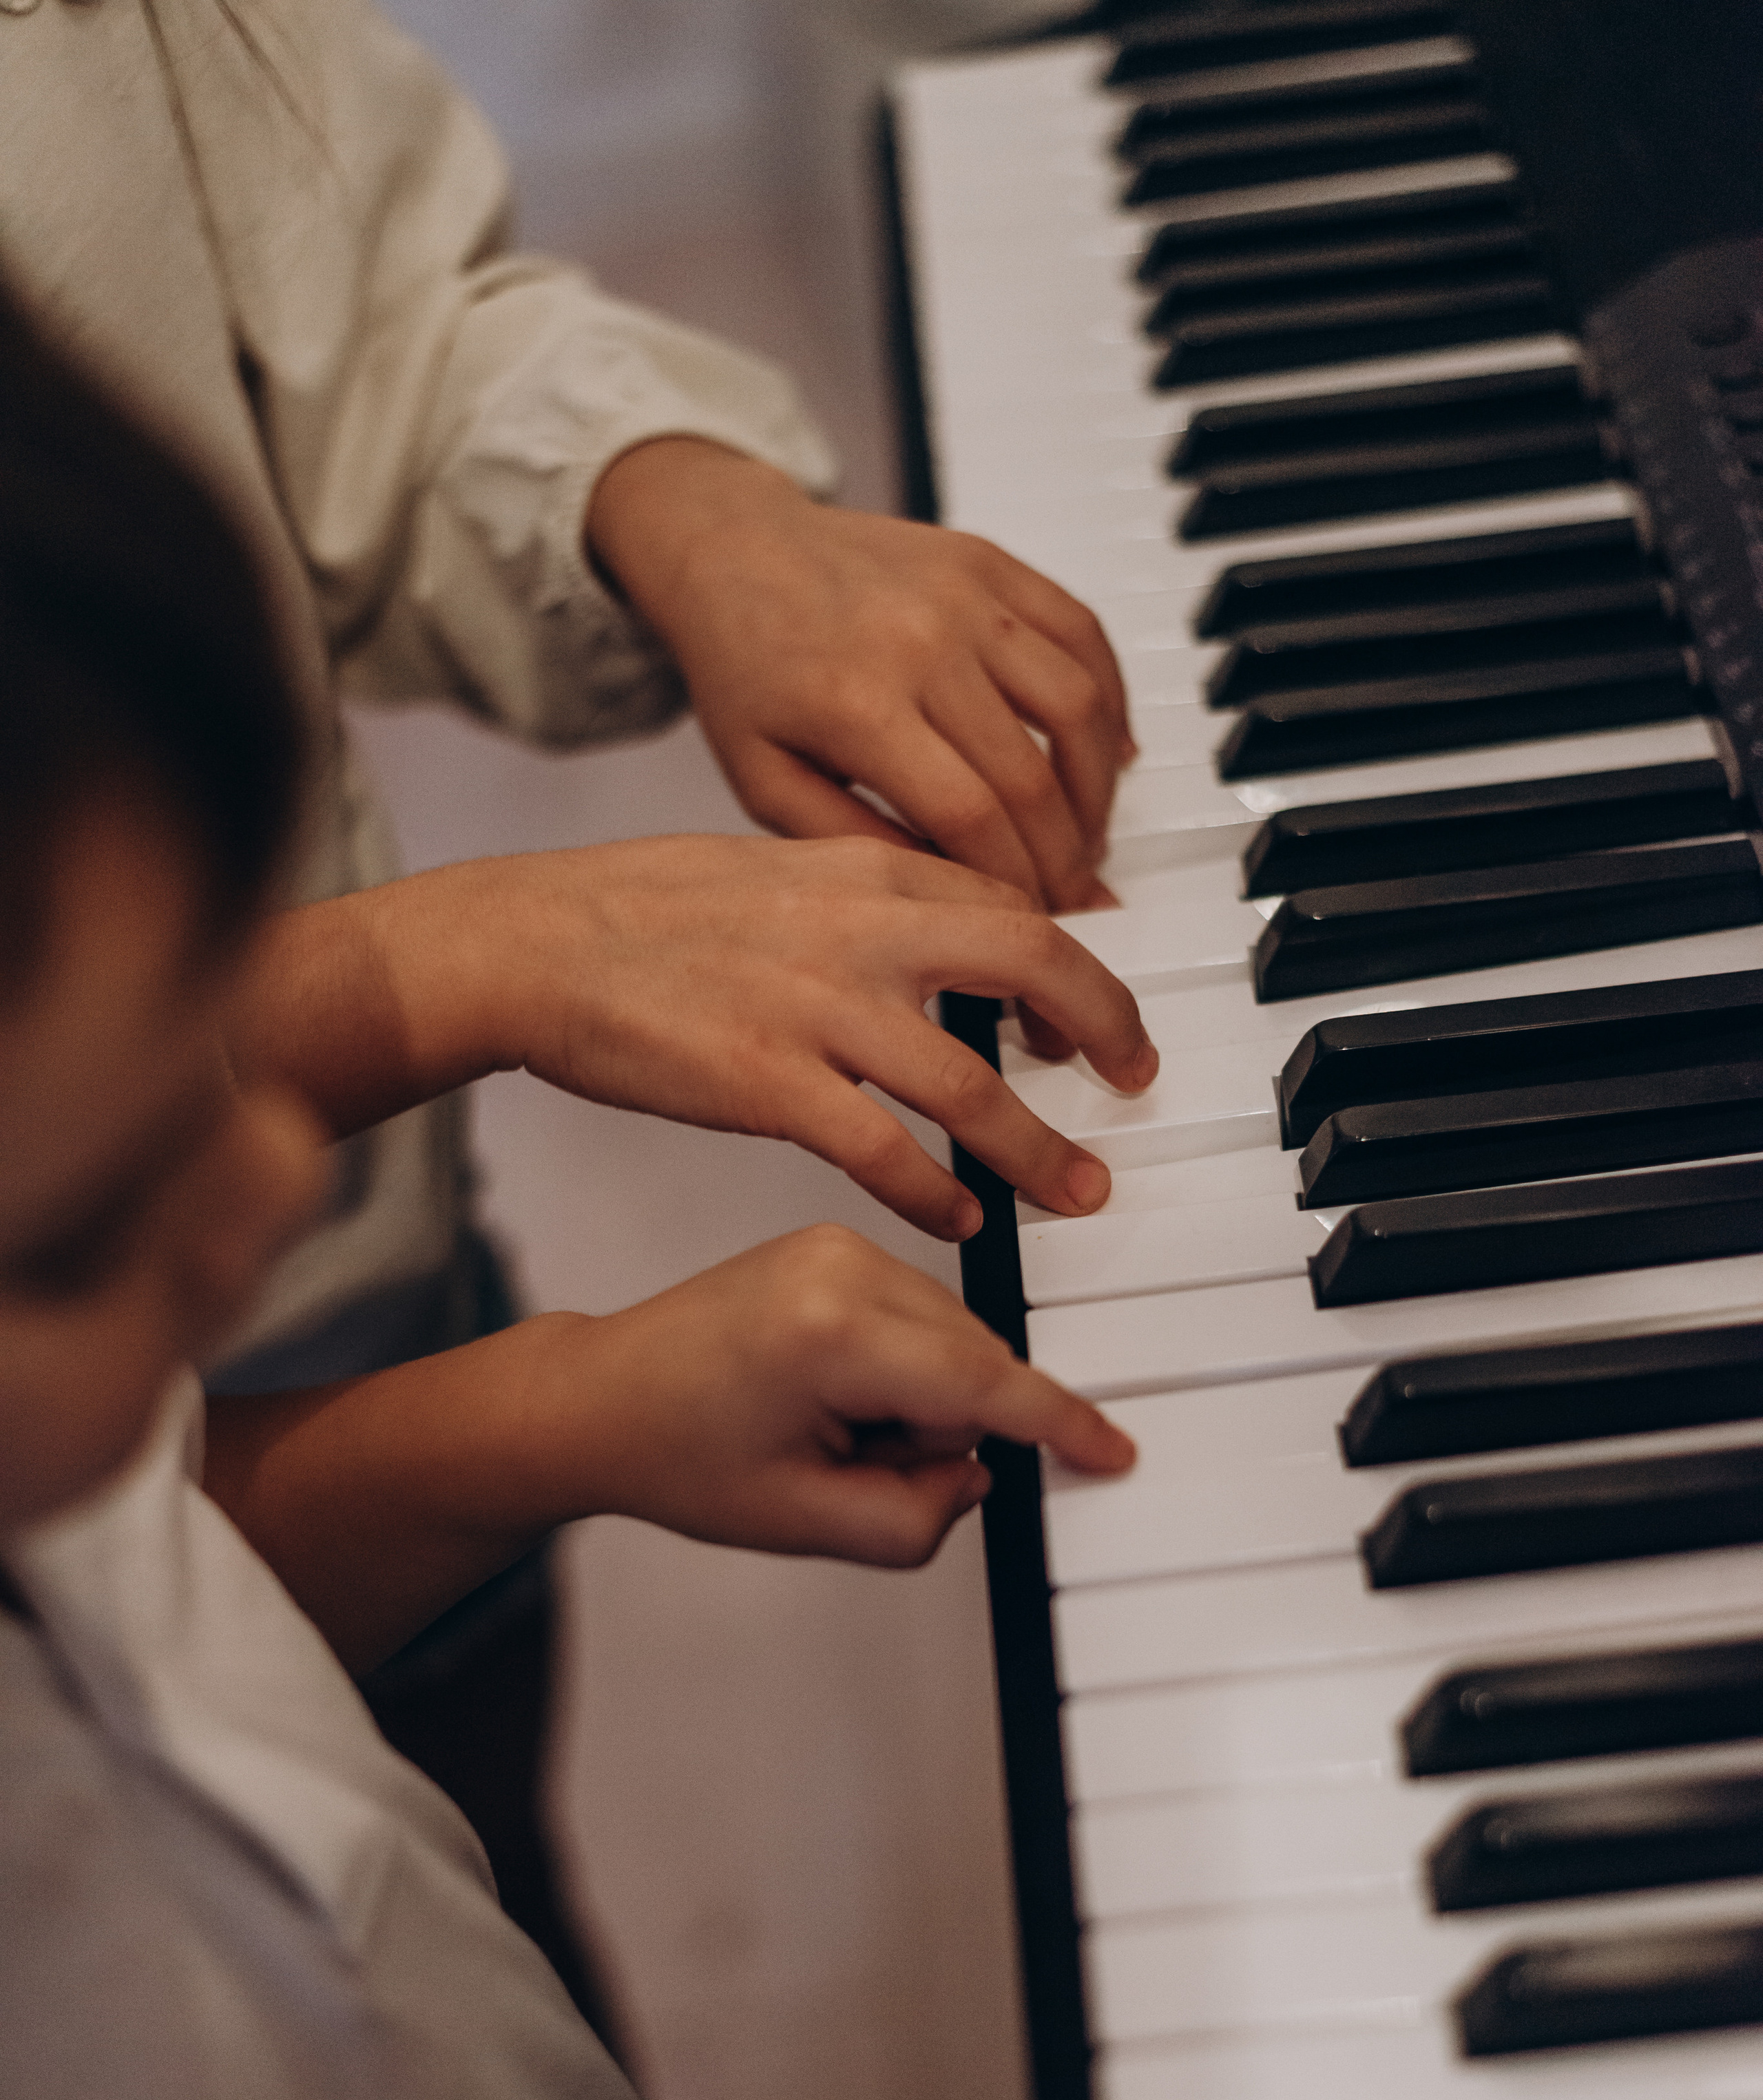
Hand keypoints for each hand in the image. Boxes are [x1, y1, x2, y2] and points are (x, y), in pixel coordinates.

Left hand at [202, 1227, 1132, 1668]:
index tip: (1108, 1451)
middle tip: (859, 1472)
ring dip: (921, 1400)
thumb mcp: (805, 1521)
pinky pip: (919, 1318)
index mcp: (832, 1332)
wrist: (596, 1399)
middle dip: (947, 1430)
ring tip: (830, 1434)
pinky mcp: (834, 1245)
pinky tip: (832, 1401)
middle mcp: (842, 1267)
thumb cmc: (676, 1456)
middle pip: (972, 1361)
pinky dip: (902, 1371)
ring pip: (951, 1339)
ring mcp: (837, 1245)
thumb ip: (917, 1516)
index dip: (1056, 1426)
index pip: (983, 1384)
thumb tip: (977, 1476)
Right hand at [252, 837, 1159, 1237]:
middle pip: (1032, 965)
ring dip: (1038, 1147)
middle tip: (1136, 1084)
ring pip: (971, 1081)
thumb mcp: (776, 869)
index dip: (1079, 964)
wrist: (533, 941)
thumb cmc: (642, 910)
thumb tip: (947, 924)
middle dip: (1105, 1028)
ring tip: (1077, 1193)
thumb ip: (867, 897)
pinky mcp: (766, 1082)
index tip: (1099, 1017)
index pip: (1014, 903)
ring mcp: (815, 1007)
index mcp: (865, 867)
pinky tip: (958, 1220)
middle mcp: (859, 927)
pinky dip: (933, 1189)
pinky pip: (881, 1149)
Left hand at [586, 440, 1133, 914]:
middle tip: (1073, 899)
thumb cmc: (746, 675)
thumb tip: (954, 894)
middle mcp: (921, 642)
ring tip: (1087, 836)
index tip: (1034, 923)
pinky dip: (1109, 702)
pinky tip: (1104, 756)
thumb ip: (854, 841)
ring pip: (1078, 704)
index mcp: (856, 705)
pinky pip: (1082, 634)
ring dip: (1097, 788)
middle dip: (1065, 857)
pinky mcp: (991, 562)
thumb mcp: (767, 782)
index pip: (971, 817)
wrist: (735, 551)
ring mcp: (965, 594)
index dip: (1017, 884)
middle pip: (1032, 775)